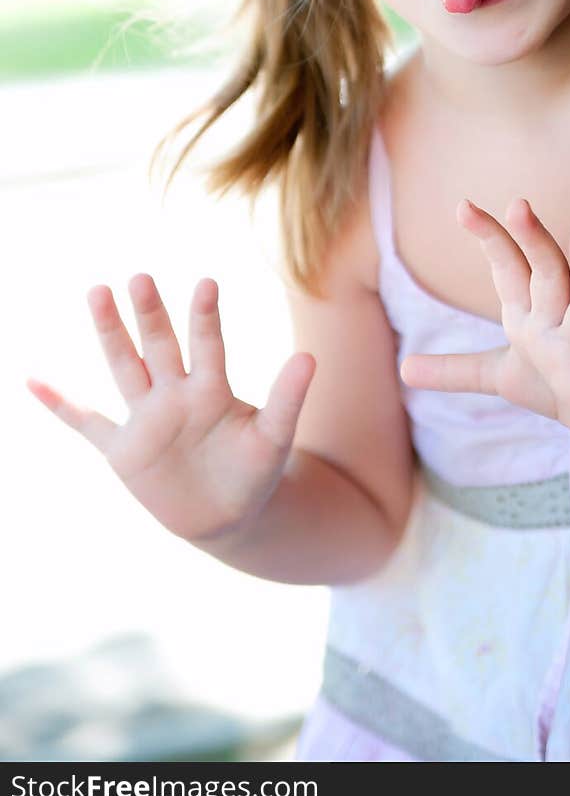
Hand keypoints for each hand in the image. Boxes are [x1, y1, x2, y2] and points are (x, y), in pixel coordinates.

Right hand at [27, 275, 315, 542]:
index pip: (208, 344)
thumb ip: (287, 398)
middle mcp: (176, 394)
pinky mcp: (124, 450)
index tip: (207, 284)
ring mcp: (146, 418)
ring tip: (98, 292)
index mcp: (213, 389)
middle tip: (140, 278)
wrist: (229, 517)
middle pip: (159, 346)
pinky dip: (61, 405)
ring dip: (111, 333)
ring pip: (125, 367)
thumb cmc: (255, 471)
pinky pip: (87, 423)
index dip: (206, 317)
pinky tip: (33, 379)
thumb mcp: (275, 437)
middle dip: (150, 314)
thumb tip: (309, 357)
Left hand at [400, 199, 569, 448]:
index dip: (491, 238)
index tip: (463, 206)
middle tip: (519, 204)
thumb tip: (402, 369)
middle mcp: (557, 325)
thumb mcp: (497, 375)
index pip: (510, 268)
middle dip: (535, 241)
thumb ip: (453, 371)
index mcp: (530, 315)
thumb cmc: (553, 386)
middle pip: (549, 276)